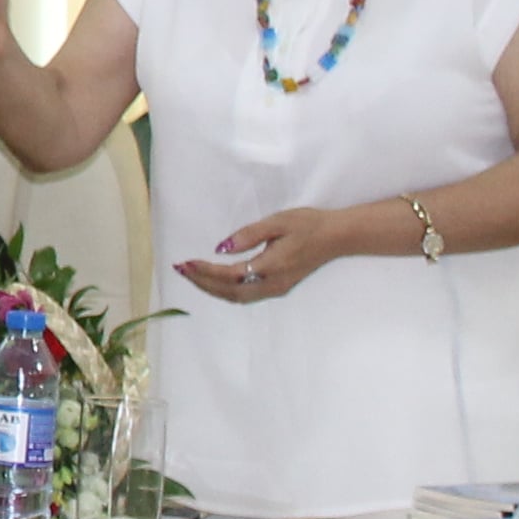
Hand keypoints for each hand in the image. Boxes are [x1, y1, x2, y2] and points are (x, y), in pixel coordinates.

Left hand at [176, 203, 352, 306]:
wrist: (337, 237)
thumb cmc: (308, 225)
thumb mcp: (278, 222)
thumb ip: (249, 235)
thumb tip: (222, 248)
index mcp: (272, 266)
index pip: (230, 274)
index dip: (206, 271)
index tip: (186, 263)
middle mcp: (273, 283)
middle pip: (230, 292)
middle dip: (203, 282)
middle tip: (181, 269)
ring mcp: (277, 288)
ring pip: (238, 297)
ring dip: (212, 288)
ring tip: (192, 274)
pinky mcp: (280, 287)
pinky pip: (246, 294)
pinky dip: (225, 290)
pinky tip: (214, 280)